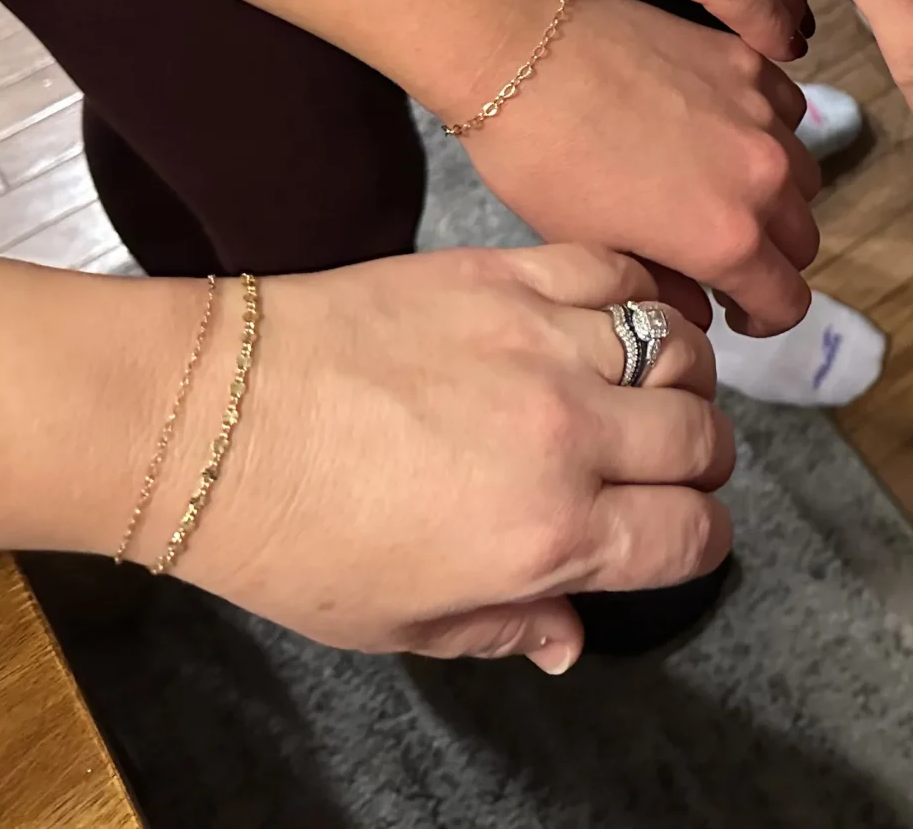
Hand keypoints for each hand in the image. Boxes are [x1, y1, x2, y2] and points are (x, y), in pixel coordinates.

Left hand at [175, 246, 732, 672]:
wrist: (209, 419)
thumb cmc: (288, 534)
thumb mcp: (397, 621)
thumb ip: (503, 627)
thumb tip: (568, 640)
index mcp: (546, 537)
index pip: (692, 535)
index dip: (697, 541)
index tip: (678, 533)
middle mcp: (565, 439)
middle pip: (703, 440)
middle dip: (700, 462)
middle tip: (667, 464)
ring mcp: (540, 346)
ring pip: (680, 349)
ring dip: (678, 377)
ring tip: (647, 387)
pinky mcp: (506, 276)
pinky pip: (616, 271)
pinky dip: (636, 294)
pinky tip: (615, 319)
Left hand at [446, 0, 821, 333]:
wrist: (526, 52)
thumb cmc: (545, 164)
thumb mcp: (597, 249)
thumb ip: (665, 288)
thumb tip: (697, 309)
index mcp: (729, 238)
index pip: (789, 301)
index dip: (764, 318)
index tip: (734, 312)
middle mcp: (766, 177)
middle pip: (803, 240)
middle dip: (771, 260)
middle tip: (723, 255)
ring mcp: (764, 113)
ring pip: (803, 176)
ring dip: (776, 196)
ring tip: (722, 187)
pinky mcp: (750, 61)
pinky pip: (788, 111)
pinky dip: (771, 132)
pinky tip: (724, 130)